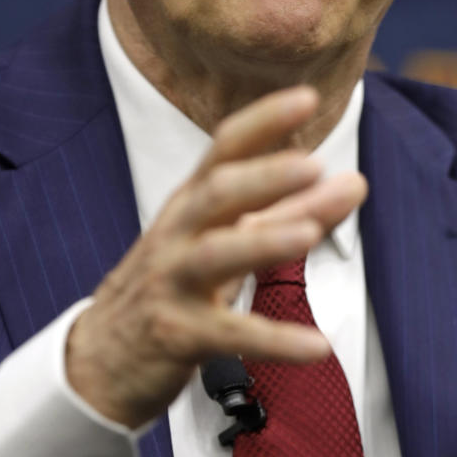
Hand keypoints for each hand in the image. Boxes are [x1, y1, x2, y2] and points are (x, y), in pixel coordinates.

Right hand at [66, 86, 365, 428]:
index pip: (224, 149)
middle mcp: (178, 234)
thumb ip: (293, 212)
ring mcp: (172, 283)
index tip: (307, 98)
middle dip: (262, 176)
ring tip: (309, 234)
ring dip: (262, 241)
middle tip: (313, 165)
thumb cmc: (175, 286)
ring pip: (214, 255)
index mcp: (192, 204)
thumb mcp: (228, 241)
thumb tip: (354, 182)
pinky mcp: (176, 335)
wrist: (101, 358)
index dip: (263, 122)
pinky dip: (275, 341)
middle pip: (215, 194)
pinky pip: (229, 335)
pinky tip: (317, 347)